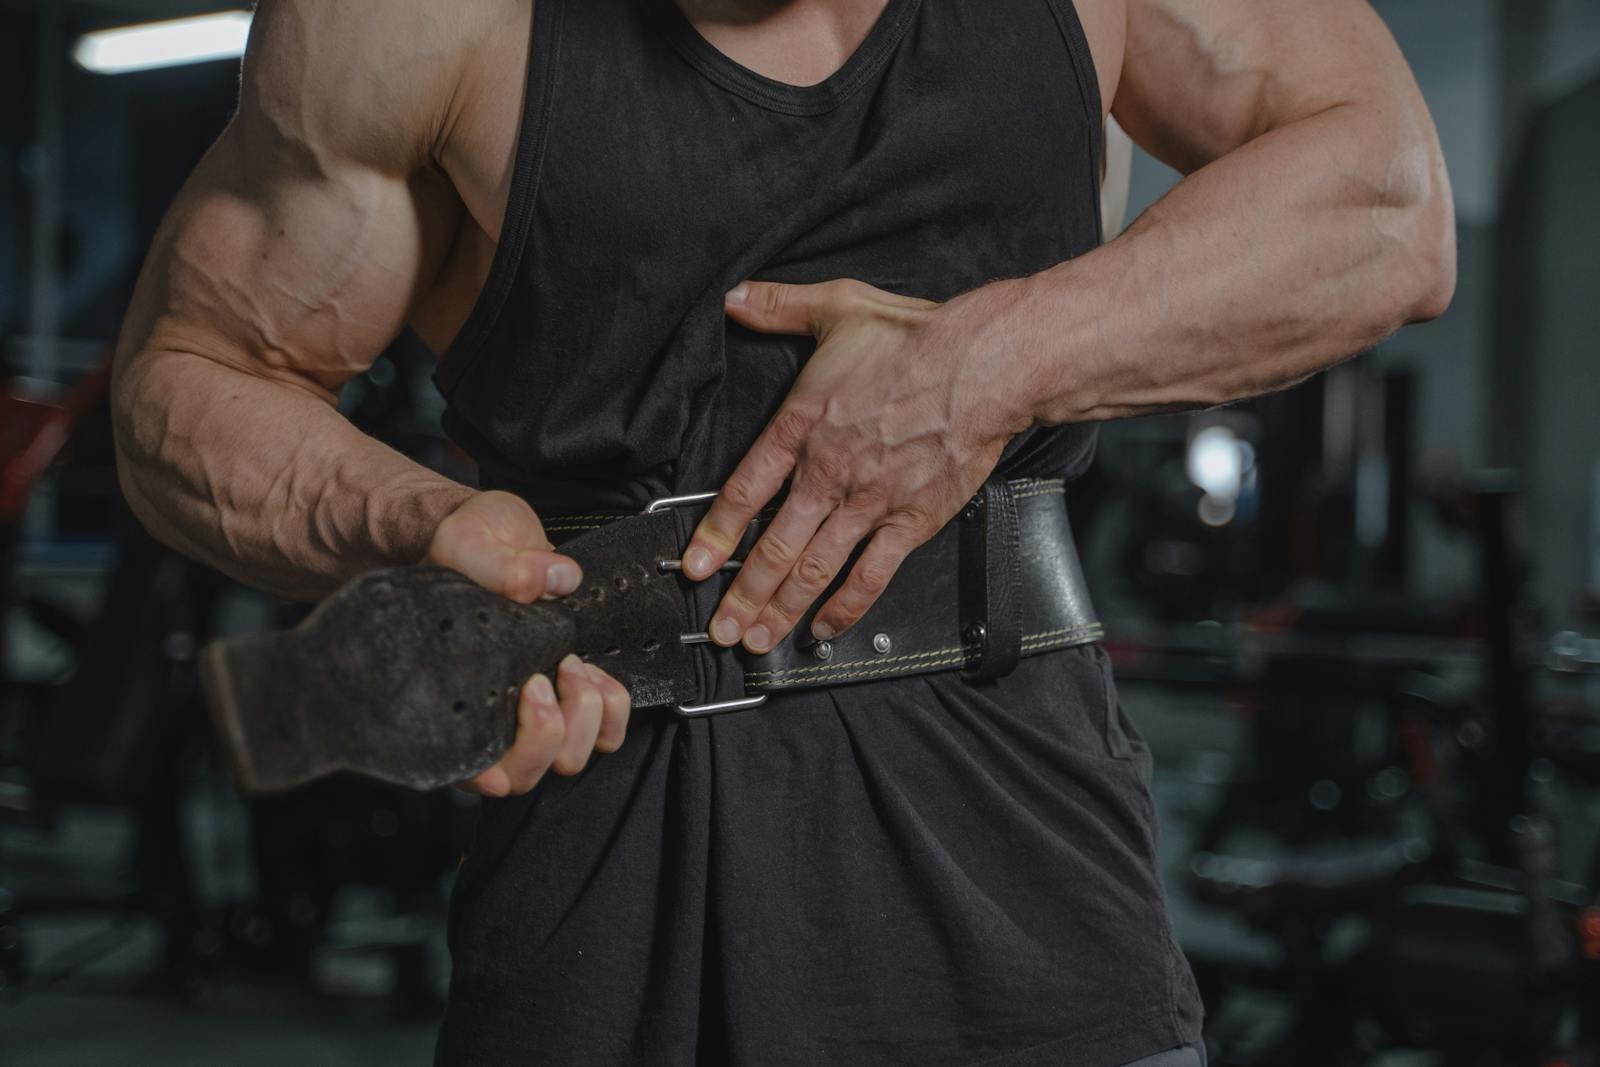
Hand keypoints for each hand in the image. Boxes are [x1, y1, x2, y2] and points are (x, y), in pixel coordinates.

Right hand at [427, 491, 630, 796]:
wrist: (502, 535)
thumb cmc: (470, 546)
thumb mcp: (470, 540)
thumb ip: (499, 565)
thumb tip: (549, 581)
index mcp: (449, 697)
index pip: (460, 768)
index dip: (484, 772)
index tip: (508, 717)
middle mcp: (491, 718)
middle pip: (522, 776)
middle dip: (544, 732)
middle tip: (543, 675)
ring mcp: (536, 714)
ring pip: (568, 759)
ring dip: (582, 716)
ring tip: (571, 662)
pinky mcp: (576, 698)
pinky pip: (608, 733)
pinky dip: (613, 707)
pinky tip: (595, 670)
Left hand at [682, 278, 1032, 652]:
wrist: (984, 366)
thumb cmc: (918, 338)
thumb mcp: (839, 306)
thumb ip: (780, 307)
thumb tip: (736, 298)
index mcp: (802, 426)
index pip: (743, 491)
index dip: (716, 534)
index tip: (696, 566)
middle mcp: (828, 473)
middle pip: (774, 547)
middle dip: (743, 595)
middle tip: (723, 628)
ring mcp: (869, 504)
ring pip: (813, 569)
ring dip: (781, 609)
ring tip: (758, 640)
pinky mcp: (910, 522)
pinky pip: (870, 576)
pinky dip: (844, 608)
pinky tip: (824, 628)